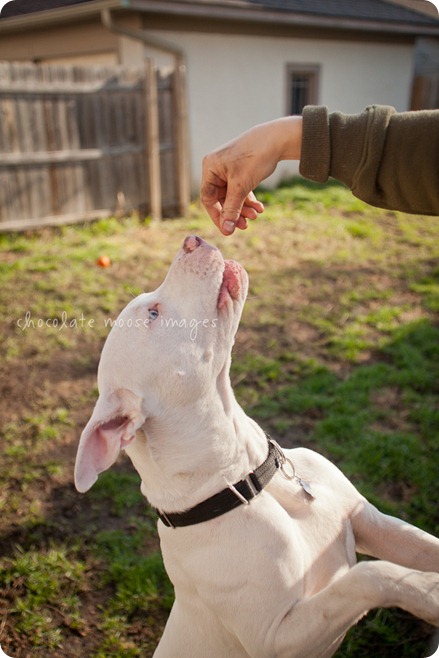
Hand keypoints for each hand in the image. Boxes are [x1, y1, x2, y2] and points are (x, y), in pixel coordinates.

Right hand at [201, 117, 301, 234]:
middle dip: (235, 213)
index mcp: (210, 168)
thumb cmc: (255, 158)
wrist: (276, 139)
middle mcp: (216, 168)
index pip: (208, 198)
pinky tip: (259, 208)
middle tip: (246, 225)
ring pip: (232, 196)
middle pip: (221, 199)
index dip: (218, 216)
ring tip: (256, 215)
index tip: (228, 231)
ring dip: (244, 208)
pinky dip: (249, 200)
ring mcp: (228, 170)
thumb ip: (232, 209)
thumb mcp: (241, 187)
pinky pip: (241, 190)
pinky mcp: (240, 171)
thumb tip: (226, 230)